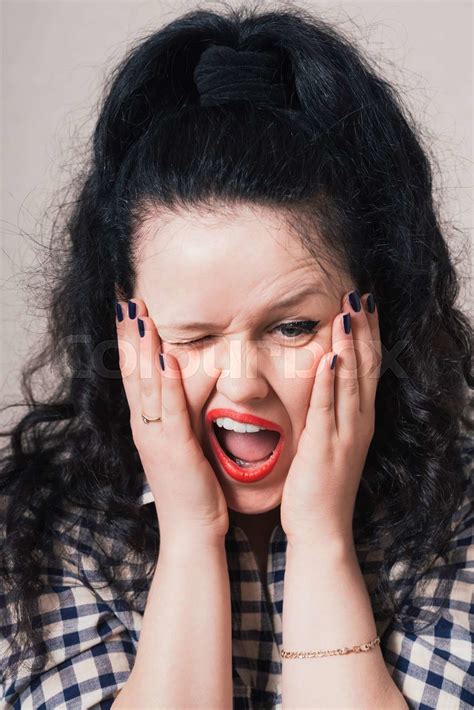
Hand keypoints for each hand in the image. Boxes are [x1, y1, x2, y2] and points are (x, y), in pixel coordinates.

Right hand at [115, 298, 228, 542]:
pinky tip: (166, 358)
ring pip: (147, 384)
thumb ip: (188, 409)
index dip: (130, 341)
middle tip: (125, 299)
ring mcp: (155, 436)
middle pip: (133, 370)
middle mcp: (144, 425)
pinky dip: (167, 383)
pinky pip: (170, 409)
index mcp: (147, 422)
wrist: (192, 529)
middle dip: (130, 334)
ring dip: (143, 348)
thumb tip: (201, 377)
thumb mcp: (186, 440)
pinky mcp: (173, 448)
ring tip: (140, 315)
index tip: (128, 310)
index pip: (135, 373)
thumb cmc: (192, 486)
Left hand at [280, 291, 380, 546]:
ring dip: (351, 345)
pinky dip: (331, 380)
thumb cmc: (321, 486)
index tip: (365, 304)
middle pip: (367, 367)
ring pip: (352, 381)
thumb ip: (328, 414)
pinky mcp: (324, 447)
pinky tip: (330, 355)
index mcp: (359, 420)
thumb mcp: (330, 442)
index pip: (368, 368)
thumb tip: (321, 384)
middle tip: (361, 295)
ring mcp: (345, 435)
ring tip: (348, 312)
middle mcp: (358, 423)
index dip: (368, 335)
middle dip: (364, 330)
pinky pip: (328, 407)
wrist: (321, 528)